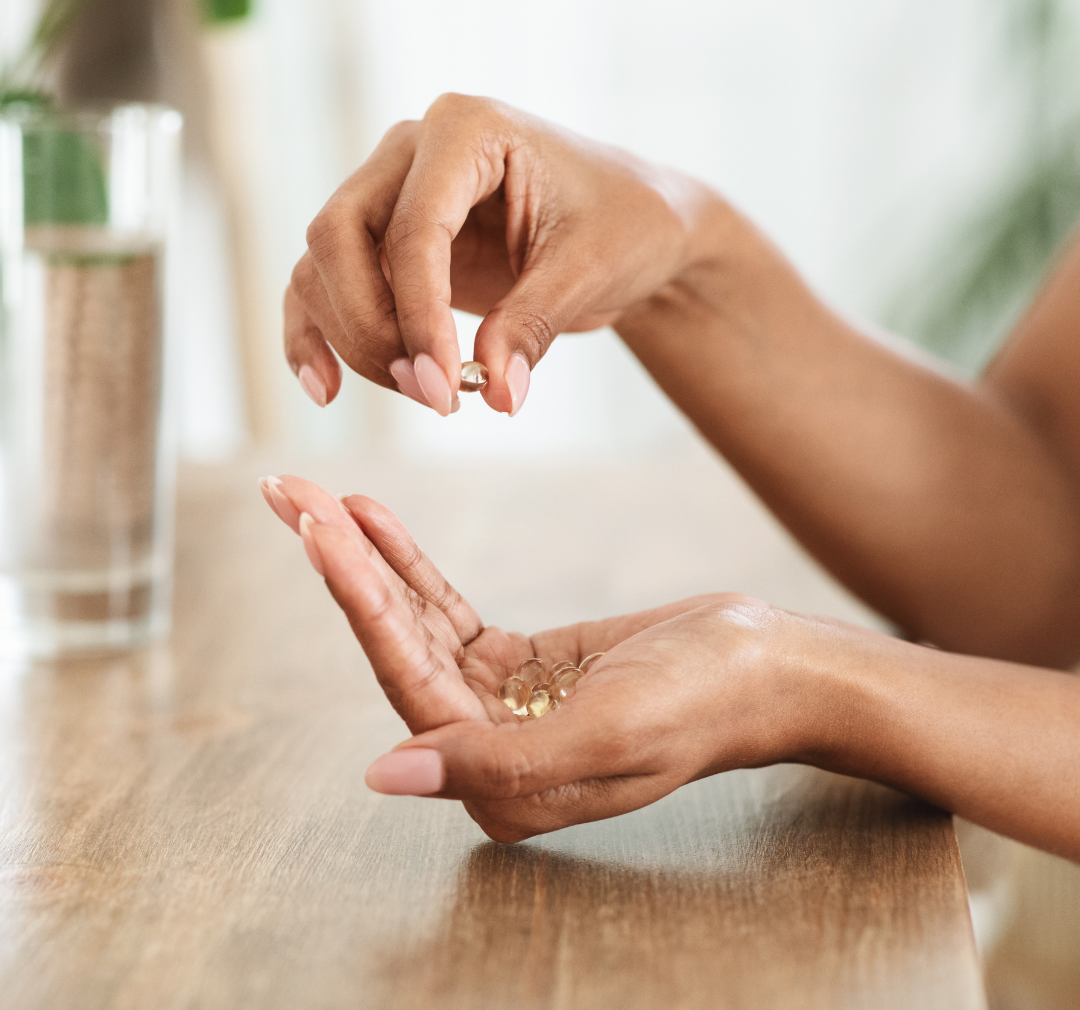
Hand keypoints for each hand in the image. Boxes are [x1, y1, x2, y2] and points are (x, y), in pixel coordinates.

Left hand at [260, 474, 804, 841]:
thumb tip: (384, 774)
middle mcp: (486, 751)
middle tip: (289, 495)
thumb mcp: (607, 731)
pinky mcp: (519, 664)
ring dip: (366, 559)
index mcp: (499, 784)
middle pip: (394, 646)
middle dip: (341, 568)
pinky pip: (448, 610)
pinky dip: (410, 565)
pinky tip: (375, 523)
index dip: (357, 600)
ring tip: (319, 495)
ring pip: (413, 623)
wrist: (764, 668)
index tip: (314, 528)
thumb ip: (496, 763)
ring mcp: (500, 705)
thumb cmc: (702, 702)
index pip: (406, 679)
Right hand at [283, 95, 719, 415]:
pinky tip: (324, 389)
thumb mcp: (591, 270)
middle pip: (339, 237)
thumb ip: (534, 326)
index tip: (443, 385)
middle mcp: (412, 151)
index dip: (419, 315)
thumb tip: (497, 396)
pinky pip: (325, 284)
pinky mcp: (386, 242)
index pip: (414, 227)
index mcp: (468, 130)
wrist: (634, 226)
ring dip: (357, 341)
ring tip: (425, 395)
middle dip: (374, 328)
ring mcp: (390, 193)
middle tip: (432, 395)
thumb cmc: (624, 225)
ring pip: (324, 265)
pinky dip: (318, 335)